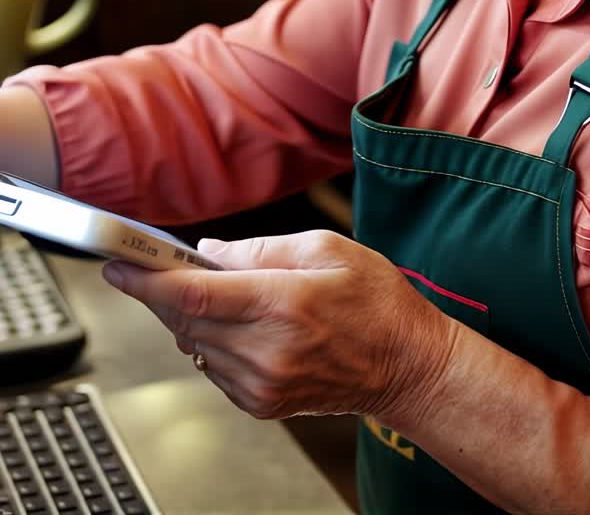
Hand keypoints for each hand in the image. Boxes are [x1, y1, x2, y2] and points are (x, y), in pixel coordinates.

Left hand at [102, 230, 455, 423]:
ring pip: (194, 345)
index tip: (118, 266)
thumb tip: (208, 253)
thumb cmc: (377, 302)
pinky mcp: (262, 404)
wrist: (408, 366)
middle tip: (164, 267)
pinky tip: (242, 324)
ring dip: (191, 317)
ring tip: (224, 294)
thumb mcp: (327, 248)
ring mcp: (262, 384)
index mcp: (283, 303)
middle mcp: (267, 351)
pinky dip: (212, 342)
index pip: (194, 295)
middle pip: (184, 321)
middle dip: (165, 291)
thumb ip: (260, 249)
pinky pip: (213, 368)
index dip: (147, 280)